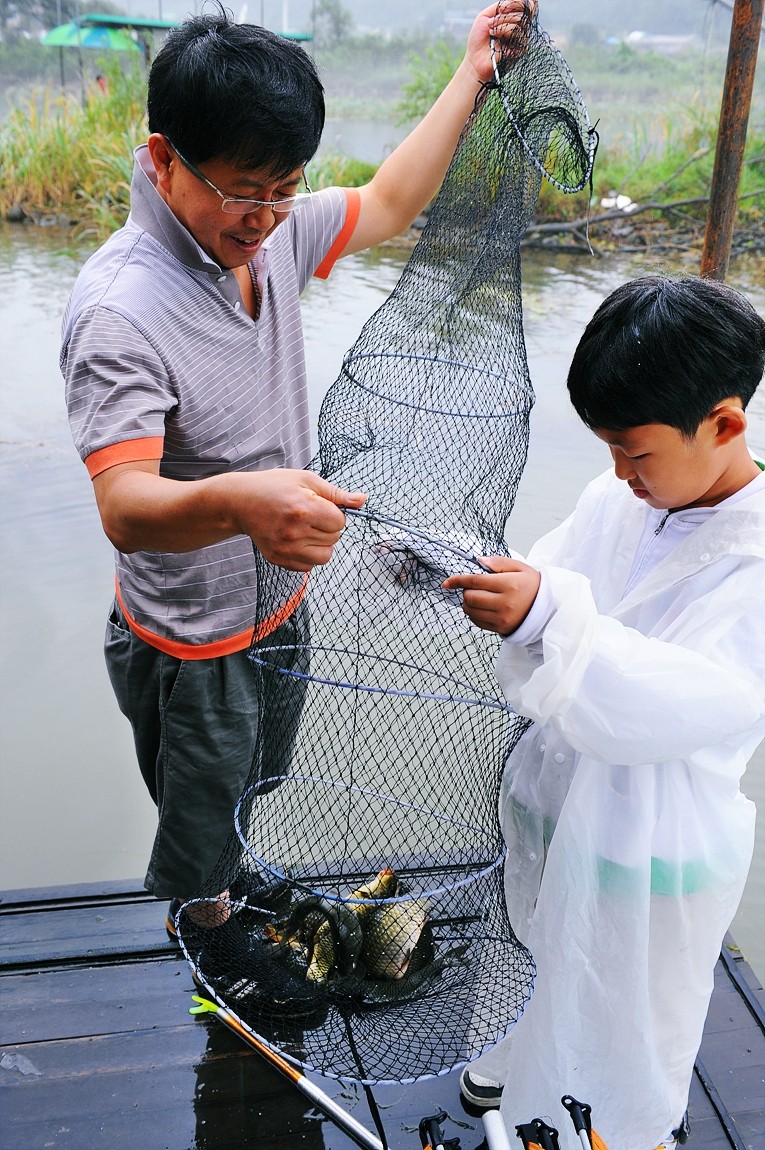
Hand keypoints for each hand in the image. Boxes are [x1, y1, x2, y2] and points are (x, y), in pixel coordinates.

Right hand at [92, 459, 364, 567]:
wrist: (238, 502)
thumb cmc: (273, 486)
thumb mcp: (306, 480)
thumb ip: (336, 494)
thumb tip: (363, 501)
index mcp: (303, 508)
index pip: (340, 522)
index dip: (334, 513)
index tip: (321, 506)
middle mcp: (294, 531)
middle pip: (334, 539)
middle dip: (328, 527)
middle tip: (310, 515)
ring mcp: (284, 549)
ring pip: (325, 556)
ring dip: (322, 543)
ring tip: (306, 528)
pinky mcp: (278, 560)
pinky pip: (309, 566)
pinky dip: (309, 554)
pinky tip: (296, 539)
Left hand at [442, 556, 540, 634]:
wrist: (547, 609)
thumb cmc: (533, 586)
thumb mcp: (520, 567)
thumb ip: (498, 562)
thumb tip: (478, 561)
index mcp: (509, 585)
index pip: (475, 581)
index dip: (458, 580)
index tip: (447, 582)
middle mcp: (505, 603)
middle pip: (470, 597)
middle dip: (465, 591)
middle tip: (473, 587)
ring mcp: (502, 618)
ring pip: (470, 611)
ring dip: (467, 603)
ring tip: (477, 597)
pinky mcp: (500, 629)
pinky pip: (476, 622)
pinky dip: (473, 614)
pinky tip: (482, 607)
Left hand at [464, 0, 534, 86]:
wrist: (475, 59)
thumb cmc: (479, 39)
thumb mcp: (485, 16)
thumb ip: (498, 6)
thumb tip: (511, 2)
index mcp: (513, 18)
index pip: (526, 5)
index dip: (516, 3)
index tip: (501, 9)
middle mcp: (520, 27)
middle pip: (523, 13)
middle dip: (504, 17)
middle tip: (490, 24)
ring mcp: (521, 38)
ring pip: (519, 24)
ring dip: (501, 25)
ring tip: (491, 32)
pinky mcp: (520, 50)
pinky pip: (517, 36)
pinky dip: (504, 34)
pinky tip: (495, 40)